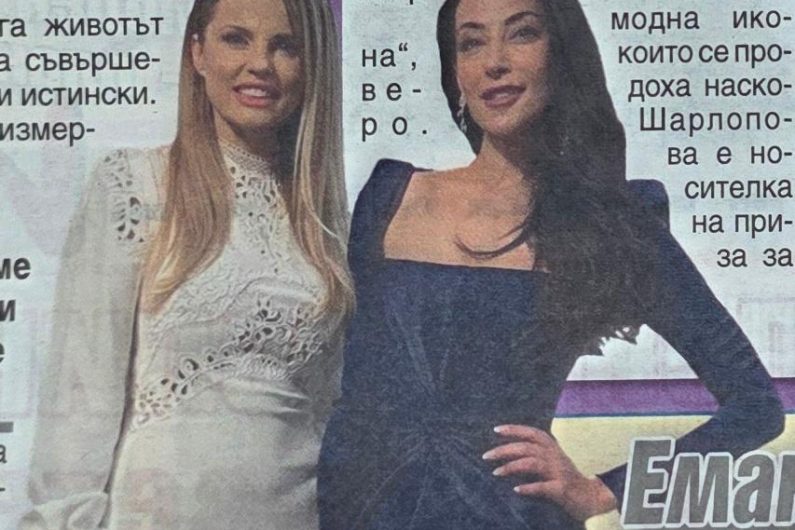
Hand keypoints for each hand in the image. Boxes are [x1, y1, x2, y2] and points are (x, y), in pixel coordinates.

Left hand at [483, 424, 616, 520]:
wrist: (596, 501)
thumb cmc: (571, 482)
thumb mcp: (555, 465)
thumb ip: (537, 457)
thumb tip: (509, 455)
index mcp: (554, 450)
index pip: (533, 433)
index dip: (515, 429)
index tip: (496, 429)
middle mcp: (557, 458)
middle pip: (527, 448)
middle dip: (504, 450)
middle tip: (486, 456)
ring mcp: (560, 473)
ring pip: (533, 463)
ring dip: (512, 467)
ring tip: (496, 473)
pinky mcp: (563, 489)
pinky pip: (544, 487)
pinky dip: (529, 487)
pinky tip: (516, 490)